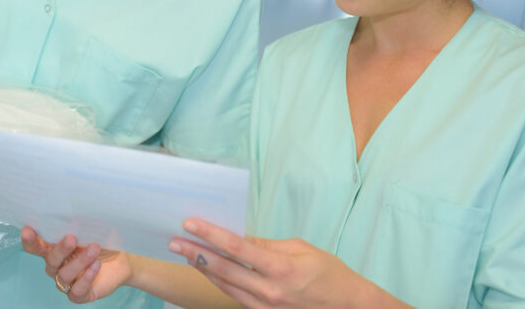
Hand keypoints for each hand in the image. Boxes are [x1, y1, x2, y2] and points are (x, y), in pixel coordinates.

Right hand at [20, 226, 131, 303]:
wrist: (122, 260)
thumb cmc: (101, 241)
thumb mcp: (90, 230)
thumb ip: (78, 225)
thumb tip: (73, 213)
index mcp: (53, 248)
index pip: (35, 246)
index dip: (30, 240)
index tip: (28, 230)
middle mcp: (56, 266)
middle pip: (50, 260)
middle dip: (60, 249)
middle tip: (72, 238)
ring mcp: (67, 282)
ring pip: (65, 275)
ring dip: (80, 261)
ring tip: (95, 248)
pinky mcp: (79, 295)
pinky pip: (77, 290)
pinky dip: (86, 277)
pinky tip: (96, 266)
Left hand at [169, 219, 392, 307]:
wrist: (350, 308)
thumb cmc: (330, 274)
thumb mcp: (302, 249)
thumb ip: (268, 244)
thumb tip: (240, 238)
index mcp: (280, 268)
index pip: (237, 247)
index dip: (210, 234)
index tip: (190, 223)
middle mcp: (269, 291)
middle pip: (224, 269)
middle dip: (195, 253)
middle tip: (174, 241)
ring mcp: (266, 308)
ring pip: (225, 286)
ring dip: (202, 269)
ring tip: (184, 253)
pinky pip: (235, 297)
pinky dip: (219, 282)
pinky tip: (207, 270)